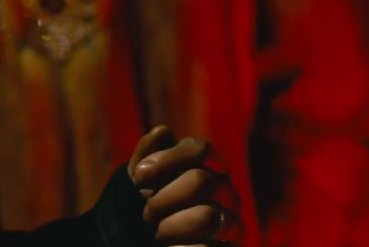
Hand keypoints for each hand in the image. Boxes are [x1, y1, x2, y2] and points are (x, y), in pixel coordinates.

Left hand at [127, 125, 243, 245]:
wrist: (141, 241)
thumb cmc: (143, 203)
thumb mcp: (137, 179)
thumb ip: (146, 155)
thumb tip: (162, 132)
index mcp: (206, 165)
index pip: (200, 149)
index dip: (166, 160)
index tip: (138, 177)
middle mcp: (224, 190)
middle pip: (201, 181)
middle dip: (162, 200)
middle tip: (146, 214)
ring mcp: (231, 221)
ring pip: (208, 217)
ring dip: (171, 227)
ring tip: (158, 233)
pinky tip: (167, 246)